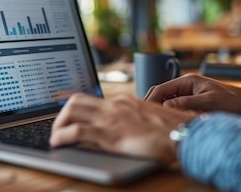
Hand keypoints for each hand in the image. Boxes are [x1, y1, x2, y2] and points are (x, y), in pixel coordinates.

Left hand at [50, 93, 195, 162]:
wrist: (185, 135)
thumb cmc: (175, 132)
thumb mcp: (151, 122)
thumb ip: (136, 121)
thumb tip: (127, 129)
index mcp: (126, 101)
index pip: (94, 98)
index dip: (77, 108)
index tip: (69, 116)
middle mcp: (116, 105)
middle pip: (77, 100)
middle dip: (62, 113)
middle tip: (59, 128)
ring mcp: (112, 118)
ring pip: (72, 110)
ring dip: (58, 123)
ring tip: (55, 136)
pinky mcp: (110, 134)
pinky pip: (77, 130)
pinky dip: (62, 136)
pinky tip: (57, 143)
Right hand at [144, 73, 240, 114]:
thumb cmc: (231, 101)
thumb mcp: (208, 103)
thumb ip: (185, 103)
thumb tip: (165, 107)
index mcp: (187, 81)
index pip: (161, 88)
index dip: (150, 99)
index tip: (144, 111)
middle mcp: (185, 86)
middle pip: (161, 94)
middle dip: (152, 104)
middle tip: (147, 118)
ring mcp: (188, 94)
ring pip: (167, 101)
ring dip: (162, 110)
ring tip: (158, 121)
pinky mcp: (192, 102)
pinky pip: (176, 107)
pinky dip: (171, 114)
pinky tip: (170, 122)